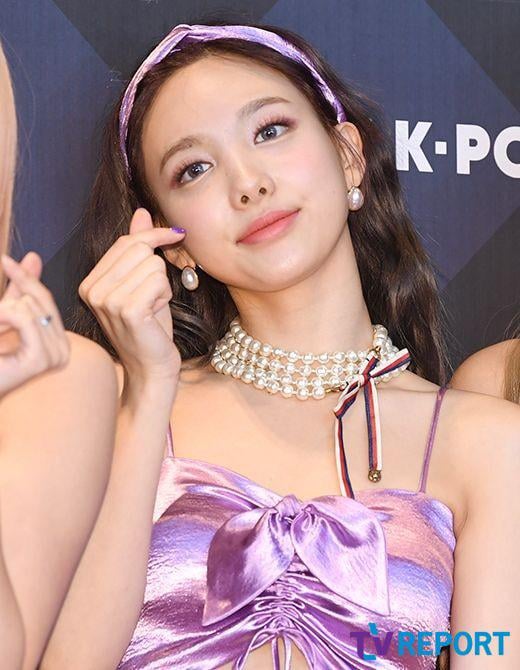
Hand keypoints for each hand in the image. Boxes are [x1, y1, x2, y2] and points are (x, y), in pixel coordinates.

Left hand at [0, 252, 69, 397]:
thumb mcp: (3, 315)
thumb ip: (19, 290)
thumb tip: (34, 256)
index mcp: (56, 342)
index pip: (45, 298)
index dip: (25, 278)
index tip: (5, 260)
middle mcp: (62, 351)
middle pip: (41, 300)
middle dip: (9, 301)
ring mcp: (55, 358)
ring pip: (31, 308)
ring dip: (2, 313)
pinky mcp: (41, 360)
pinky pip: (25, 319)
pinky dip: (4, 316)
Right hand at [79, 208, 185, 393]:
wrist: (151, 368)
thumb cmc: (150, 328)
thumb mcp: (143, 284)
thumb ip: (138, 249)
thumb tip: (141, 212)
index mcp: (90, 281)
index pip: (126, 242)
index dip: (154, 235)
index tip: (177, 234)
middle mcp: (92, 289)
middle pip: (140, 249)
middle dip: (157, 269)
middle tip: (154, 297)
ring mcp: (106, 300)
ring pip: (153, 265)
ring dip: (162, 286)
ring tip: (153, 307)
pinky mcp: (127, 309)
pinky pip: (159, 281)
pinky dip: (165, 296)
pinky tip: (156, 313)